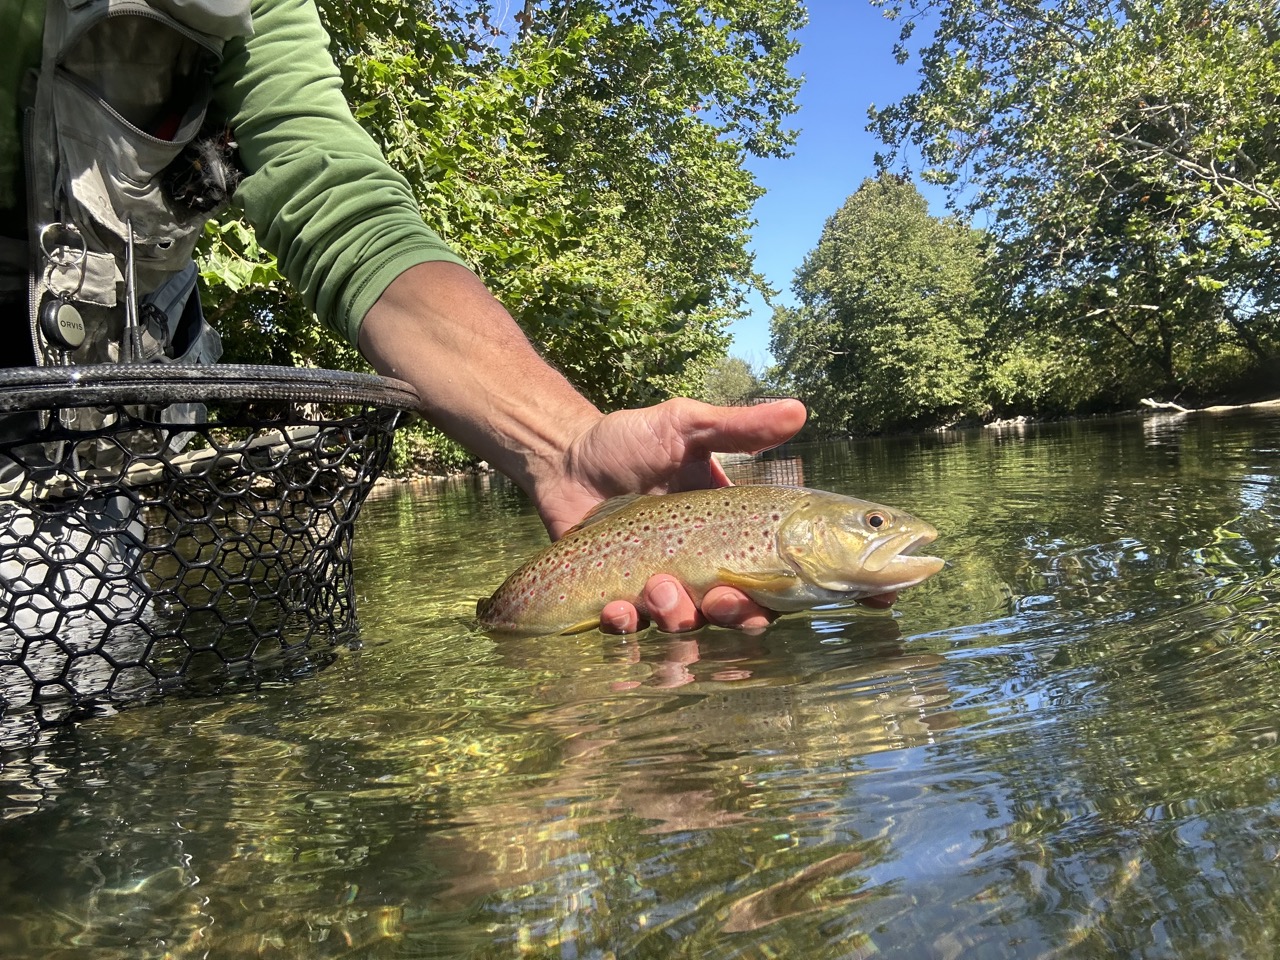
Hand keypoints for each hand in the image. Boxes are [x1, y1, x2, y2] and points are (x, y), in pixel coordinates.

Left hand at [530, 398, 806, 632]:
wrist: (566, 458)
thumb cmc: (630, 441)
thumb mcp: (685, 426)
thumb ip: (738, 427)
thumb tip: (799, 411)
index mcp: (726, 532)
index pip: (764, 578)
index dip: (770, 596)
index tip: (765, 594)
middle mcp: (698, 566)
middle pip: (731, 613)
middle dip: (730, 615)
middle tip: (715, 598)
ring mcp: (658, 585)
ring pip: (682, 624)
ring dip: (677, 616)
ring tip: (657, 586)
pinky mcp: (617, 596)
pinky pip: (630, 625)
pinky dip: (627, 623)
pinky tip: (618, 608)